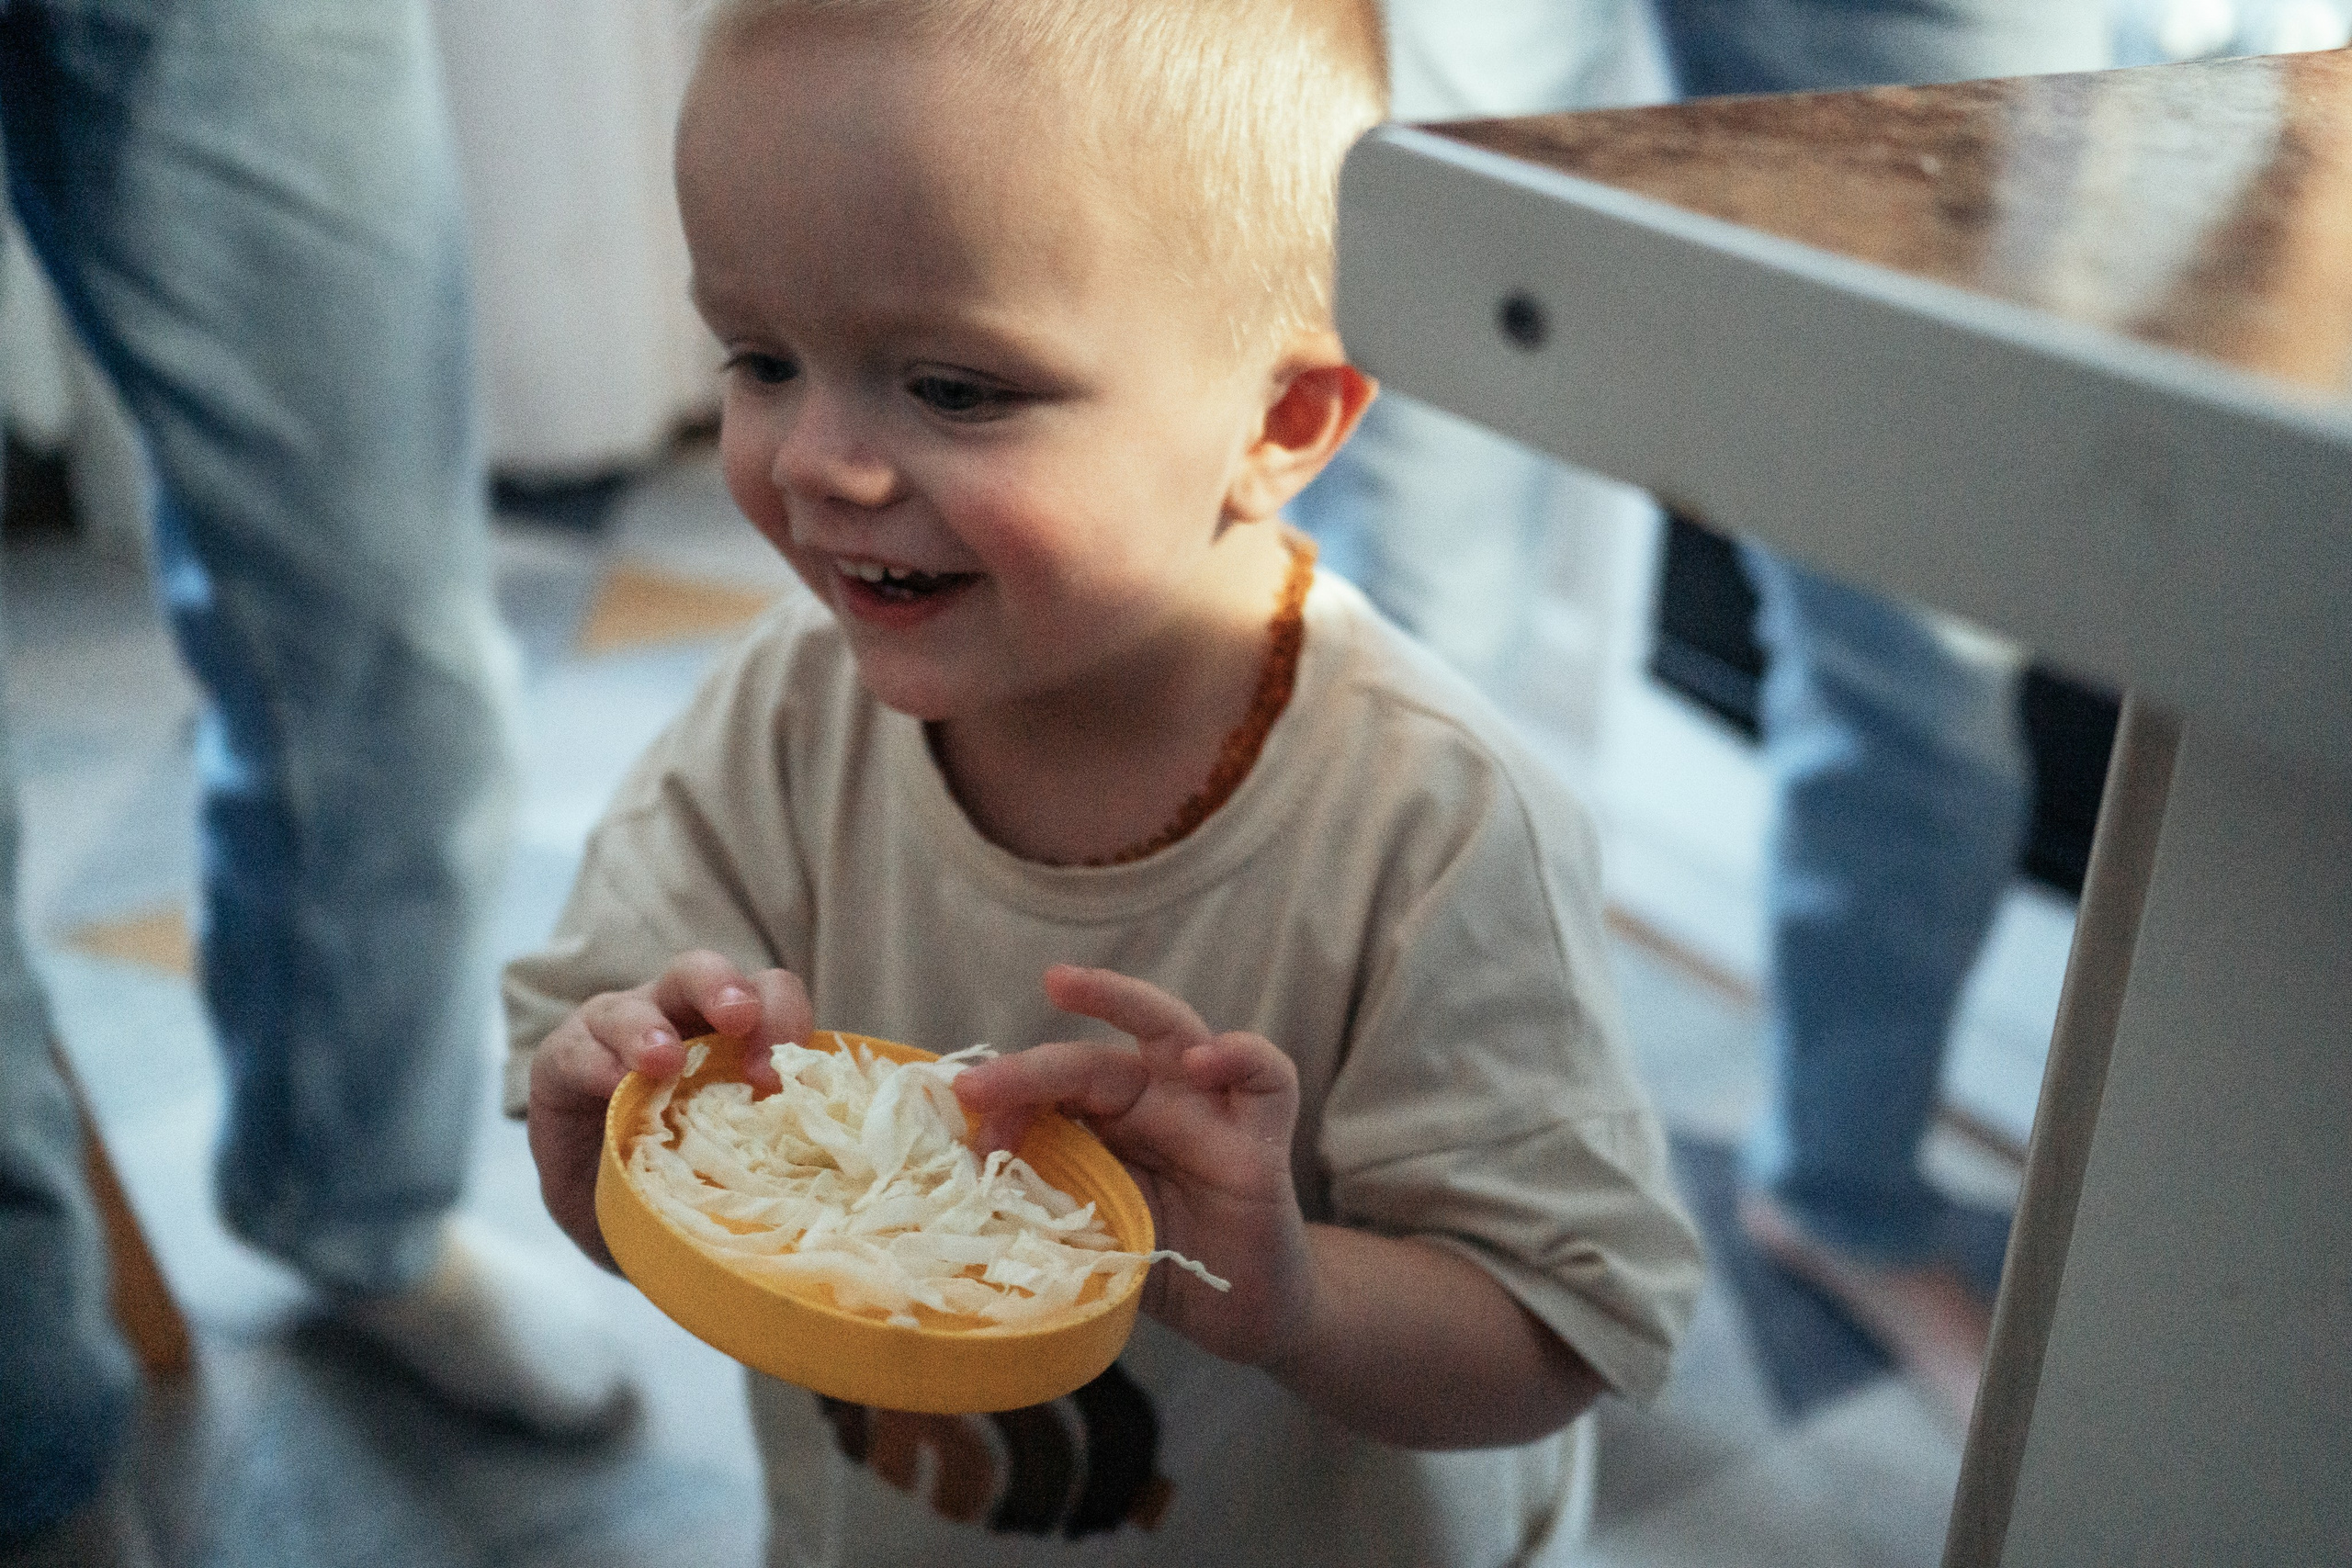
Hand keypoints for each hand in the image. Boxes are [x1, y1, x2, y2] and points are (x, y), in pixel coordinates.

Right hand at [526, 949, 810, 1269]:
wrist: (615, 1219)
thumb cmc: (693, 1180)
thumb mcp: (742, 1162)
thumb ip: (779, 1149)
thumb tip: (837, 1188)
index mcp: (734, 1032)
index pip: (770, 994)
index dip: (784, 1019)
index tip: (784, 1078)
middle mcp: (676, 1018)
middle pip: (700, 973)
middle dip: (722, 988)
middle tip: (738, 1019)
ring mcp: (615, 1033)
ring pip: (633, 1007)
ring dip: (649, 1031)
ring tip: (663, 1062)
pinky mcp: (562, 1060)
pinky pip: (577, 1050)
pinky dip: (597, 1064)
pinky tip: (611, 1087)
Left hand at [950, 964, 1311, 1365]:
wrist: (1244, 1316)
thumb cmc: (1164, 1264)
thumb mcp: (1093, 1239)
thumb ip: (1048, 1207)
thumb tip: (966, 1186)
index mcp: (1105, 1125)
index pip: (1050, 1093)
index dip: (1008, 1106)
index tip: (966, 1137)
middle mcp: (1153, 1102)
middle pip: (1094, 1059)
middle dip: (1031, 1067)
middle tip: (973, 1085)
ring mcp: (1209, 1112)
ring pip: (1173, 1029)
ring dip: (1120, 1000)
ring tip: (1066, 987)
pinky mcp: (1263, 1139)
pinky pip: (1267, 1076)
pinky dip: (1240, 1053)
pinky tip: (1203, 1060)